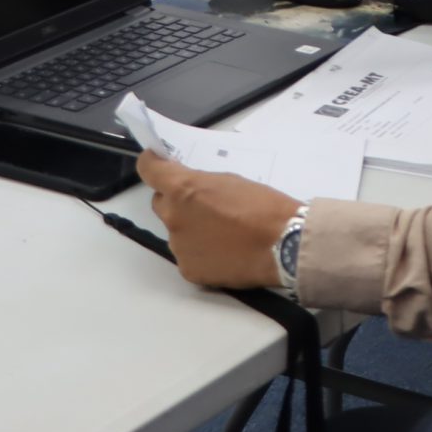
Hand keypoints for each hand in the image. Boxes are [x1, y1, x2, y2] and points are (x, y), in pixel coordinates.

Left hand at [136, 152, 300, 289]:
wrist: (283, 244)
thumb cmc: (262, 206)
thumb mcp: (230, 181)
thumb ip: (201, 184)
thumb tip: (191, 191)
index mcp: (182, 189)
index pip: (149, 170)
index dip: (151, 163)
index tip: (155, 161)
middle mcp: (173, 217)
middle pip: (161, 204)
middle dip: (176, 201)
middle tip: (201, 205)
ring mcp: (179, 247)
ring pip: (176, 232)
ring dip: (190, 229)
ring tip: (221, 234)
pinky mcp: (189, 270)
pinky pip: (188, 255)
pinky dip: (200, 252)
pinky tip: (223, 252)